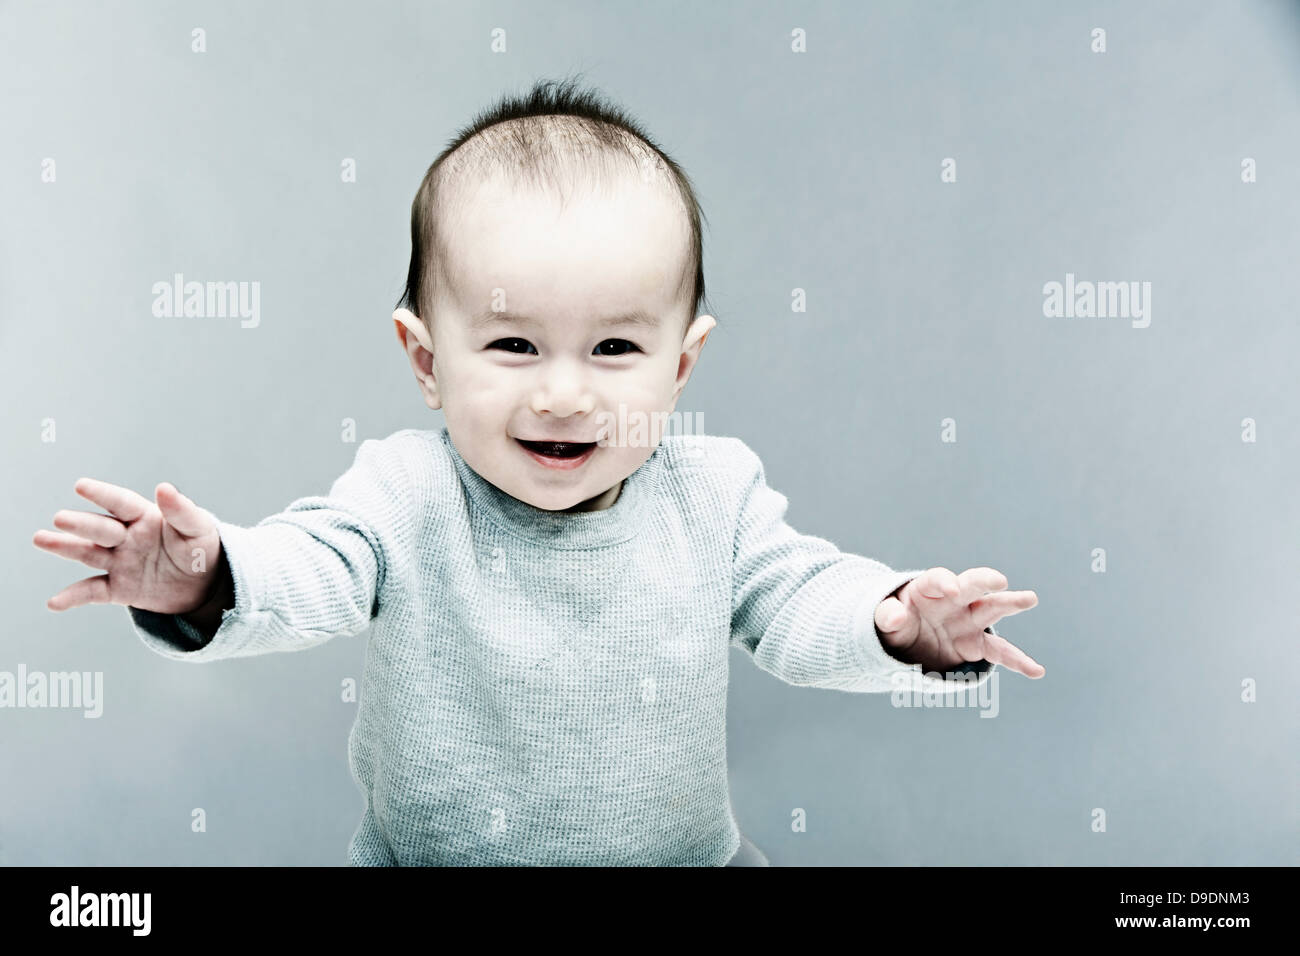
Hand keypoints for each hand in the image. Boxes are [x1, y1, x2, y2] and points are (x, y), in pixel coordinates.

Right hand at [33, 478, 223, 614]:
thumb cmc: (200, 548)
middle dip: (81, 524)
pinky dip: (74, 597)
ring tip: (41, 539)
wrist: (205, 585)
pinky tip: (54, 603)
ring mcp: (120, 562)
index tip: (81, 485)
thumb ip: (182, 511)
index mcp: (145, 517)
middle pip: (101, 528)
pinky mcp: (119, 589)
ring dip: (65, 547)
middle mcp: (127, 537)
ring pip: (89, 553)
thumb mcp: (199, 529)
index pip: (121, 503)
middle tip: (60, 519)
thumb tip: (164, 488)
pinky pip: (93, 592)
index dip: (103, 494)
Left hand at [874, 566, 1043, 677]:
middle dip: (984, 581)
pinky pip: (999, 652)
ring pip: (991, 610)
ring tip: (1030, 598)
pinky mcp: (976, 644)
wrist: (906, 638)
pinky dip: (1017, 661)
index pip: (938, 579)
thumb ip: (888, 616)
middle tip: (999, 581)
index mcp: (929, 589)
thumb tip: (897, 617)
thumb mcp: (885, 619)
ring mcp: (968, 621)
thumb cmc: (896, 620)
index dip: (946, 583)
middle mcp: (954, 600)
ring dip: (1010, 604)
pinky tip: (1036, 670)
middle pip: (972, 586)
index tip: (953, 590)